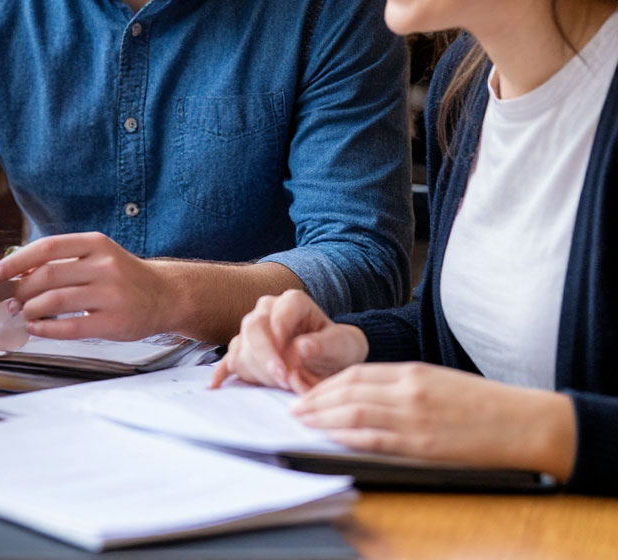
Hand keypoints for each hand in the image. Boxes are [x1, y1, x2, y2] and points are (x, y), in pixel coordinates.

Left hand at [0, 232, 168, 340]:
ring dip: (30, 310)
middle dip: (20, 291)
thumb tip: (17, 272)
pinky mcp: (113, 321)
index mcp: (95, 243)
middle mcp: (104, 265)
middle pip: (47, 276)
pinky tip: (36, 329)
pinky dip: (46, 329)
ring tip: (22, 315)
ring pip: (55, 301)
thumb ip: (63, 261)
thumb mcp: (97, 256)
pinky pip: (70, 327)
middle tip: (8, 302)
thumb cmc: (123, 276)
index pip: (47, 247)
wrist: (165, 295)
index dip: (16, 261)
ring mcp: (110, 293)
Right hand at [210, 290, 366, 390]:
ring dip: (258, 370)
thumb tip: (300, 347)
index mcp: (292, 302)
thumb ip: (323, 345)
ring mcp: (253, 328)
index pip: (277, 313)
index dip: (279, 338)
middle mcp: (268, 309)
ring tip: (280, 386)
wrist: (330, 359)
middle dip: (265, 356)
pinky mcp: (245, 349)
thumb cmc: (336, 348)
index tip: (288, 367)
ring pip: (242, 346)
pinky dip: (222, 372)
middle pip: (253, 327)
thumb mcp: (341, 346)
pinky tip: (216, 385)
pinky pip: (229, 358)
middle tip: (282, 380)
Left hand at [289, 362, 576, 478]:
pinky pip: (376, 440)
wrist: (523, 423)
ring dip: (324, 418)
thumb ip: (401, 383)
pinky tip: (332, 438)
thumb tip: (364, 392)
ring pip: (355, 414)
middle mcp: (408, 391)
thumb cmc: (482, 403)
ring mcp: (414, 419)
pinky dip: (348, 438)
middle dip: (316, 400)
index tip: (306, 389)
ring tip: (303, 421)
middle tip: (293, 407)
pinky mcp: (424, 446)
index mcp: (412, 372)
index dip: (326, 383)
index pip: (356, 373)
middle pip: (349, 392)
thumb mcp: (437, 380)